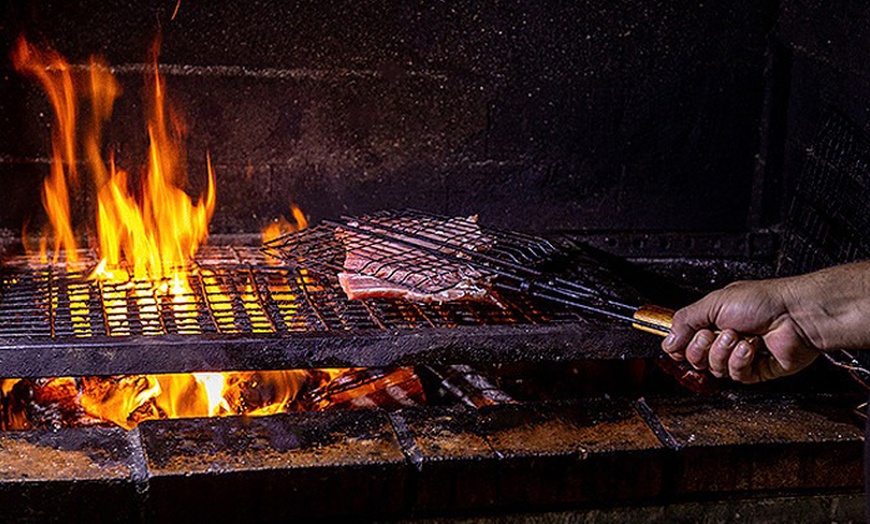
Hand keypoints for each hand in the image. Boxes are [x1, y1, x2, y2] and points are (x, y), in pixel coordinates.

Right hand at [661, 279, 820, 383]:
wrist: (795, 315)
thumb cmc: (762, 301)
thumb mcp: (713, 302)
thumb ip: (685, 321)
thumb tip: (667, 341)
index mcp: (711, 321)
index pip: (682, 342)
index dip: (679, 344)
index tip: (681, 339)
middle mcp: (723, 339)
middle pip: (694, 358)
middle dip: (702, 346)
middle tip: (714, 333)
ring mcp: (738, 356)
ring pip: (713, 368)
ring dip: (724, 352)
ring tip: (739, 337)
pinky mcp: (755, 371)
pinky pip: (735, 375)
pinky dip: (741, 361)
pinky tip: (751, 348)